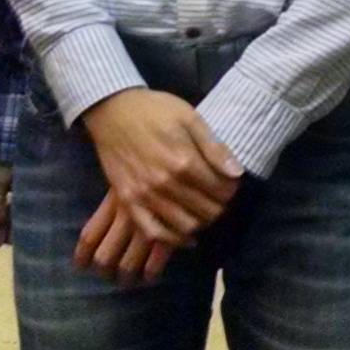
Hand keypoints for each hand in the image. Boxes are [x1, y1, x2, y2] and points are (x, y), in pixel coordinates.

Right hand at [73, 89, 239, 280]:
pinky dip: (174, 240)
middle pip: (207, 210)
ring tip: (204, 211)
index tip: (231, 184)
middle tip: (219, 197)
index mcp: (184, 161)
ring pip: (186, 225)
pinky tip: (187, 238)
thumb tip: (237, 174)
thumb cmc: (155, 110)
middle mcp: (165, 184)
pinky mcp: (128, 202)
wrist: (112, 110)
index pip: (221, 190)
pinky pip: (154, 232)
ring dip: (202, 222)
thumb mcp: (190, 118)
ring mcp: (145, 196)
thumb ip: (214, 147)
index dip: (231, 189)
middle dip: (220, 206)